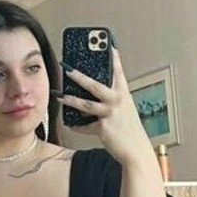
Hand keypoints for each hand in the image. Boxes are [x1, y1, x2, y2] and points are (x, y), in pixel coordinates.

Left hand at [56, 48, 153, 164]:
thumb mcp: (125, 110)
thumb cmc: (130, 130)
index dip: (114, 58)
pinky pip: (86, 126)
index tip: (109, 45)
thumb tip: (91, 96)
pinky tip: (70, 124)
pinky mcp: (103, 127)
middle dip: (79, 76)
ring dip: (71, 100)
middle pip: (95, 85)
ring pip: (86, 104)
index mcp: (123, 94)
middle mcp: (118, 101)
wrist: (136, 150)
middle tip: (67, 69)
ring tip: (60, 96)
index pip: (118, 72)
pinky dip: (78, 126)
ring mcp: (110, 114)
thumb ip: (112, 101)